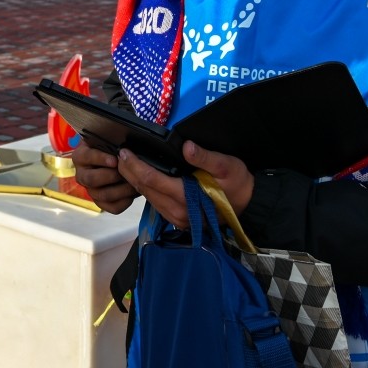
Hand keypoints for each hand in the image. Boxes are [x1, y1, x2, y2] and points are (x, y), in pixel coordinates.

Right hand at [72, 141, 139, 213]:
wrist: (120, 161)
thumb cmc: (114, 148)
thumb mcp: (110, 140)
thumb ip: (113, 142)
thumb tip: (123, 149)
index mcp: (81, 156)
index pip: (86, 157)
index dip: (100, 159)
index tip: (115, 160)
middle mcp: (81, 175)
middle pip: (91, 179)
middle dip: (112, 176)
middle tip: (126, 172)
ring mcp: (91, 191)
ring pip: (103, 195)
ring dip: (122, 189)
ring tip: (134, 182)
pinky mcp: (102, 203)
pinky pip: (113, 207)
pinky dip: (125, 201)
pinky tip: (133, 193)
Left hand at [112, 140, 253, 227]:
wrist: (247, 205)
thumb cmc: (237, 183)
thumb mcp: (227, 165)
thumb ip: (205, 157)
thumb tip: (187, 146)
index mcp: (187, 197)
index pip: (151, 179)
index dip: (134, 165)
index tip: (124, 153)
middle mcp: (178, 211)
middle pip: (145, 189)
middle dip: (129, 172)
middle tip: (120, 155)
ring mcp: (177, 218)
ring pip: (148, 198)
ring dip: (135, 181)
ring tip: (127, 164)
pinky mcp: (177, 220)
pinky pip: (155, 203)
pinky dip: (146, 189)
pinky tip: (141, 177)